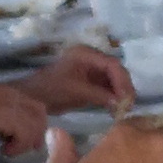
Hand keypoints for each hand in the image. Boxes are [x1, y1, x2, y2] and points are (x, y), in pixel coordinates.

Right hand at [0, 82, 48, 162]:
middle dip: (38, 131)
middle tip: (32, 147)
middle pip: (38, 111)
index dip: (36, 122)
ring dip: (26, 141)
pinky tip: (6, 150)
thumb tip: (9, 129)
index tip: (31, 140)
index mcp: (1, 90)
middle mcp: (7, 93)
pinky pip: (24, 133)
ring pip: (34, 123)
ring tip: (11, 150)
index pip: (32, 103)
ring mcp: (6, 103)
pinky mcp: (4, 116)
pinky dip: (18, 146)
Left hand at [17, 43, 133, 113]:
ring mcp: (91, 69)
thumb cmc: (52, 90)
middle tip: (128, 105)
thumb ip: (99, 95)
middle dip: (123, 87)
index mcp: (86, 54)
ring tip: (124, 108)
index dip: (122, 81)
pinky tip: (115, 108)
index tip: (126, 98)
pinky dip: (112, 97)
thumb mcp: (76, 92)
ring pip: (113, 80)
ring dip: (119, 93)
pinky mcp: (90, 81)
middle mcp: (91, 58)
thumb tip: (119, 103)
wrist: (34, 97)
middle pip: (115, 70)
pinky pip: (106, 87)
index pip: (112, 64)